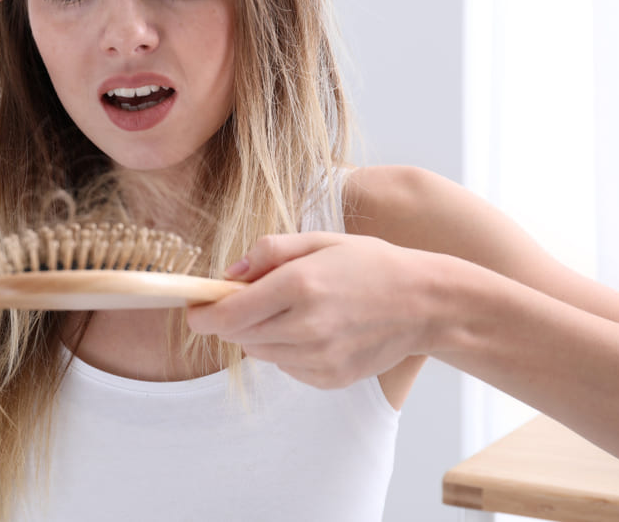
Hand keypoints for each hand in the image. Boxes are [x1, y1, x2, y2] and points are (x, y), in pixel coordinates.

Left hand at [187, 232, 445, 388]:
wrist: (425, 303)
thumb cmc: (372, 264)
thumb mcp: (321, 240)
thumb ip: (270, 251)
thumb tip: (228, 273)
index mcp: (301, 285)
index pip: (228, 314)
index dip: (202, 314)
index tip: (194, 308)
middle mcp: (307, 326)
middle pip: (239, 336)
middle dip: (234, 318)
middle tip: (252, 298)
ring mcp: (320, 358)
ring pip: (261, 352)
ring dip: (262, 333)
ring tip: (295, 309)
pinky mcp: (330, 379)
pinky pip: (287, 367)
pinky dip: (288, 350)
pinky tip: (317, 329)